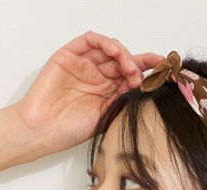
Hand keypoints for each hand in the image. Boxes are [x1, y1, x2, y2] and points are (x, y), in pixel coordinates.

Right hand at [11, 31, 165, 156]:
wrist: (42, 131)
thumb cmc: (69, 130)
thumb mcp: (105, 117)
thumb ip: (123, 100)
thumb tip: (146, 89)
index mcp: (107, 91)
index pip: (130, 74)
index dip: (148, 68)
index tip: (164, 68)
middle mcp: (97, 76)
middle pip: (122, 59)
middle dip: (136, 63)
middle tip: (142, 75)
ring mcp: (83, 64)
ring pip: (108, 48)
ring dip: (123, 54)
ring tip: (129, 67)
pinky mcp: (69, 55)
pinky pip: (89, 41)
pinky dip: (104, 42)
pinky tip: (114, 52)